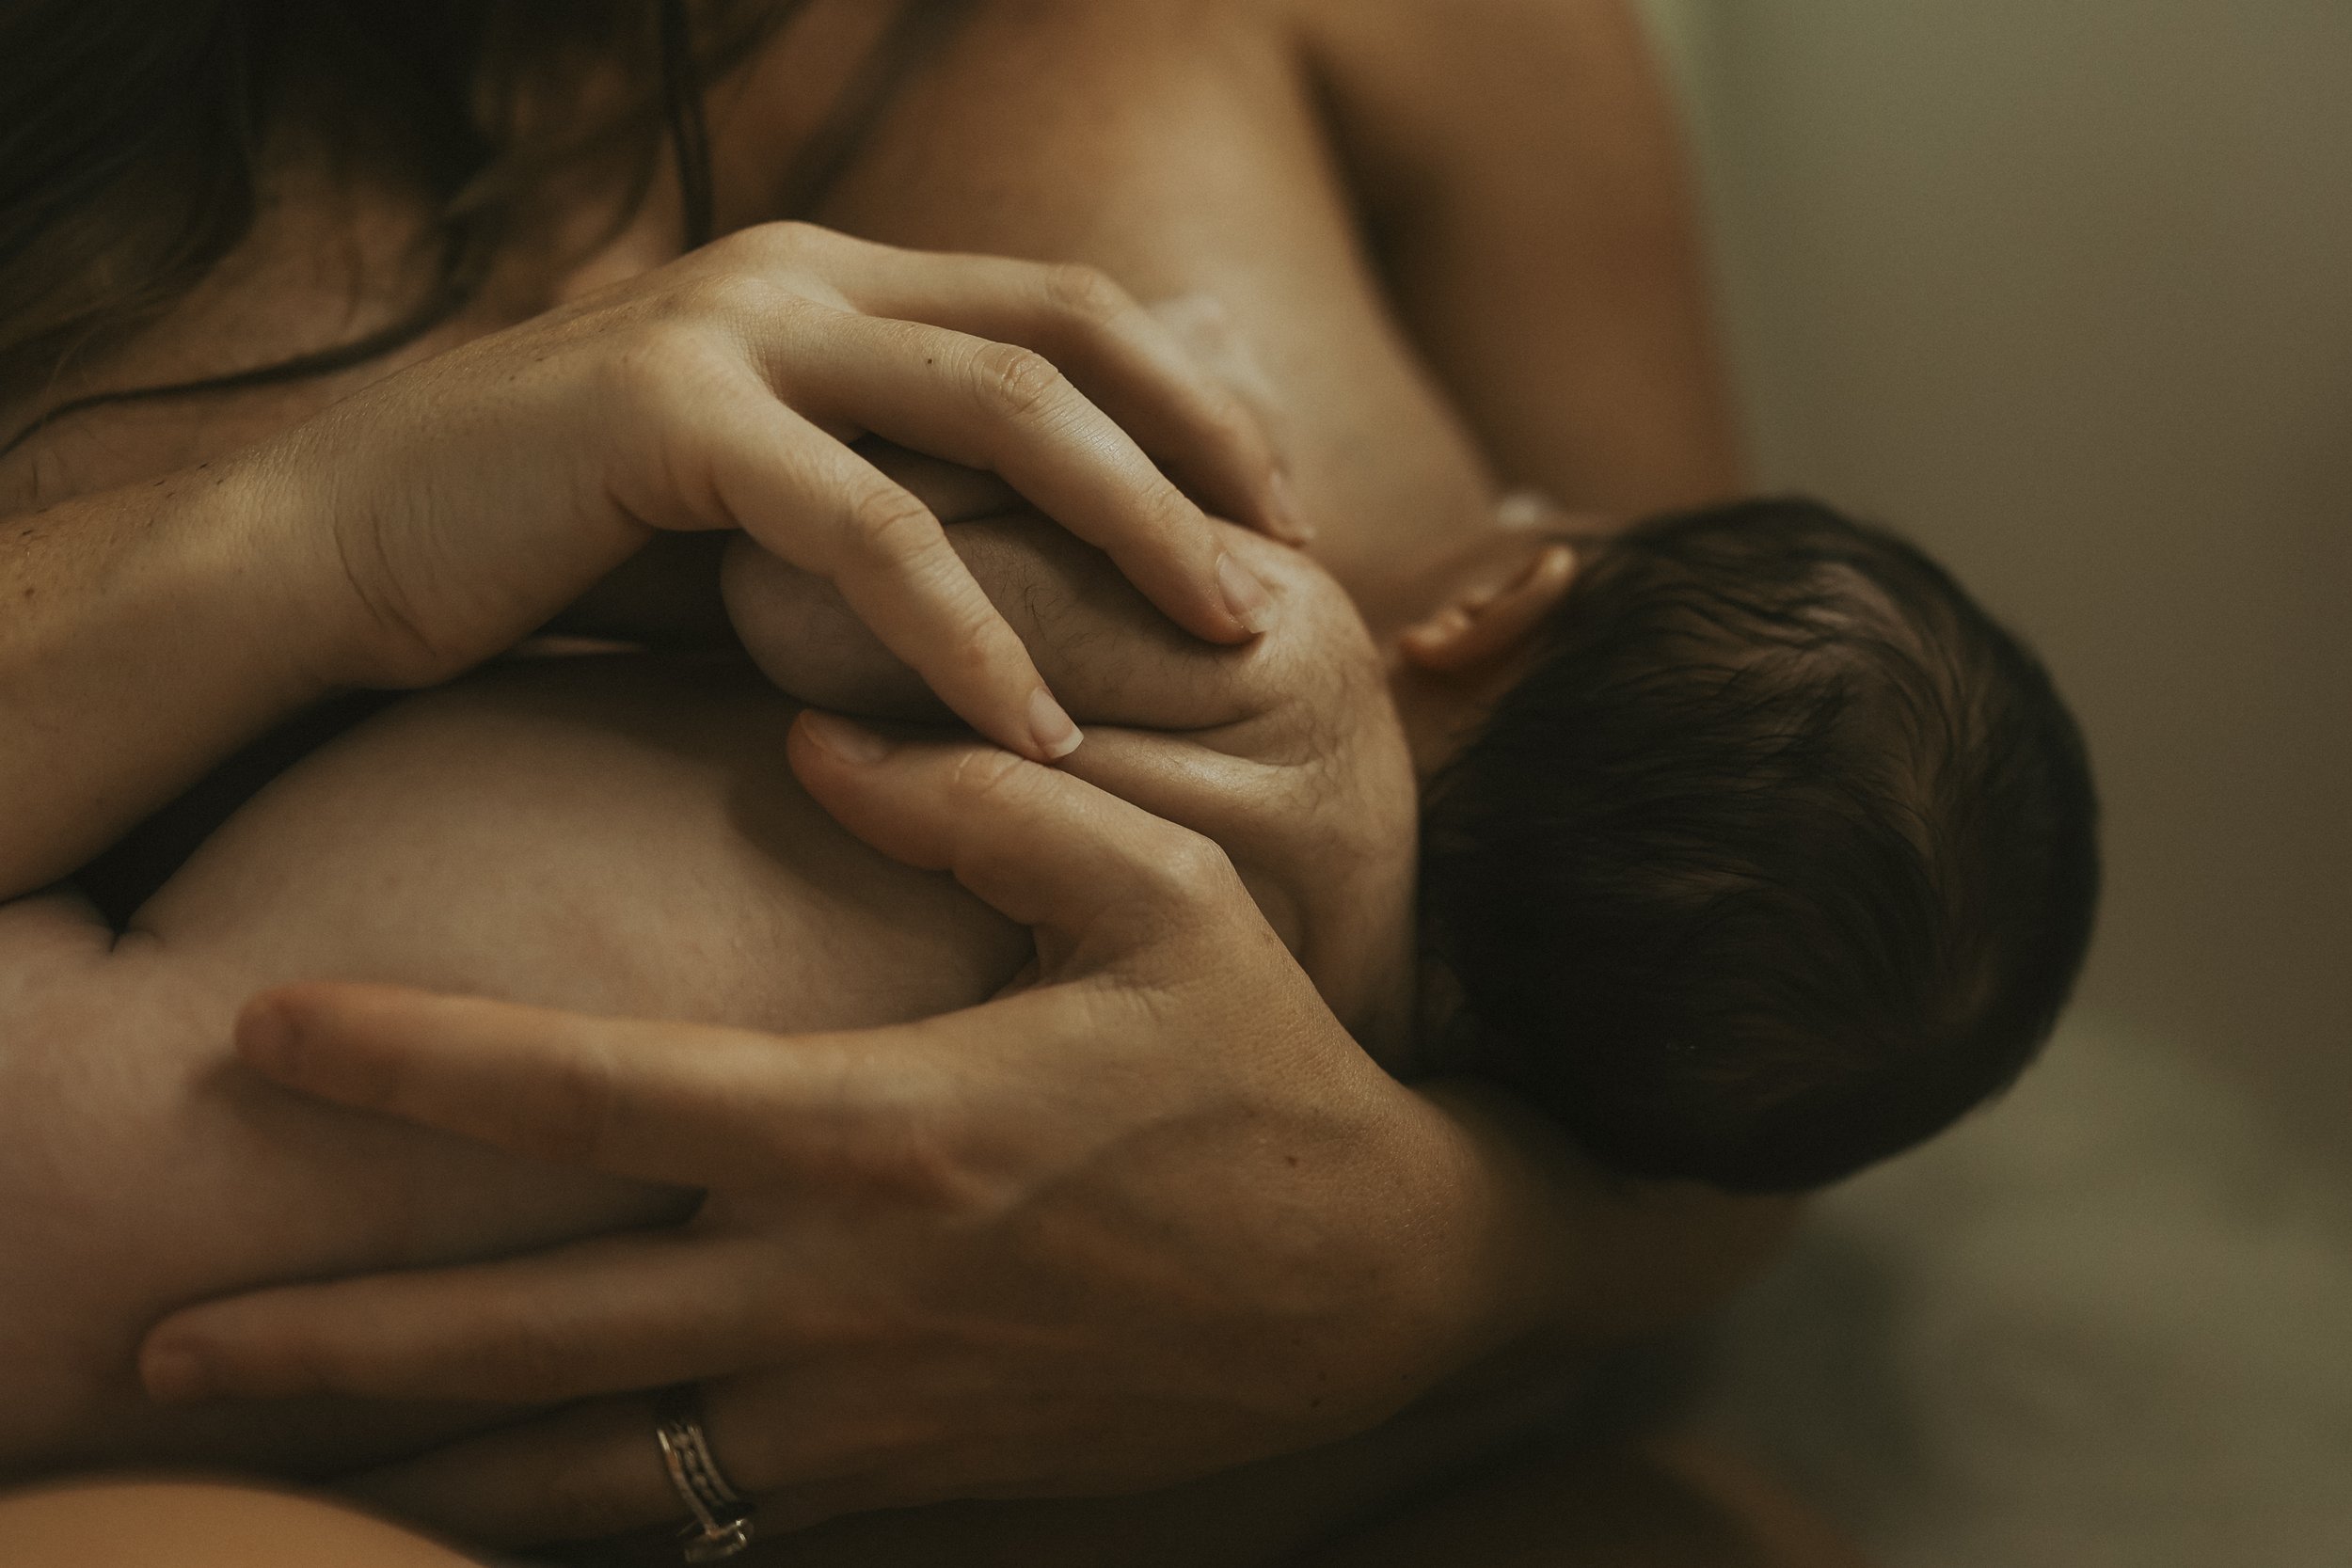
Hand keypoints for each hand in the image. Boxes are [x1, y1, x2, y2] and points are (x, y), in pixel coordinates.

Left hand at [137, 714, 1526, 1550]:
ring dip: (419, 1467)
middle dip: (334, 1344)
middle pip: (537, 1334)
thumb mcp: (1164, 898)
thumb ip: (981, 805)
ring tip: (268, 1465)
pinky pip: (708, 1515)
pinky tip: (482, 1505)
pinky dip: (580, 1520)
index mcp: (890, 1129)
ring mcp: (874, 1407)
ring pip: (597, 1471)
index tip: (264, 1038)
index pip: (598, 1099)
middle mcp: (849, 1289)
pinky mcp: (912, 1473)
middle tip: (157, 1341)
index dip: (416, 1066)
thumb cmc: (1269, 1074)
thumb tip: (814, 733)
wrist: (1385, 1285)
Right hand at [269, 223, 1299, 760]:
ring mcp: (734, 324)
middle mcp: (797, 272)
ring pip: (1002, 406)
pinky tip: (1037, 723)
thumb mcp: (758, 519)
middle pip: (1069, 334)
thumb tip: (1040, 585)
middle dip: (1204, 453)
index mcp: (831, 282)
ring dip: (1134, 527)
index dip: (1192, 405)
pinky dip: (968, 627)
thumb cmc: (554, 554)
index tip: (1281, 519)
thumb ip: (885, 511)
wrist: (329, 557)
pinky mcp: (667, 409)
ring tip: (1230, 637)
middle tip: (1295, 578)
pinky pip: (867, 523)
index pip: (1066, 313)